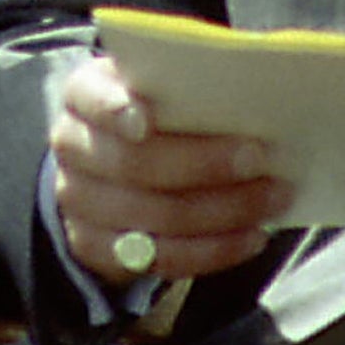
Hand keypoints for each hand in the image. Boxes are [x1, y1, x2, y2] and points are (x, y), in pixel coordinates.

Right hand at [49, 54, 289, 286]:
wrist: (107, 169)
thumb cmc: (153, 114)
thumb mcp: (158, 86)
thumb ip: (188, 87)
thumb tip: (253, 95)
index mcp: (83, 95)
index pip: (91, 98)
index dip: (115, 110)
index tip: (146, 120)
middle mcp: (72, 147)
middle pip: (135, 164)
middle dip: (204, 164)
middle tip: (259, 159)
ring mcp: (79, 203)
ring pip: (154, 216)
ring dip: (222, 212)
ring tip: (271, 199)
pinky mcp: (96, 248)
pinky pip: (160, 259)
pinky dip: (213, 251)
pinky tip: (251, 237)